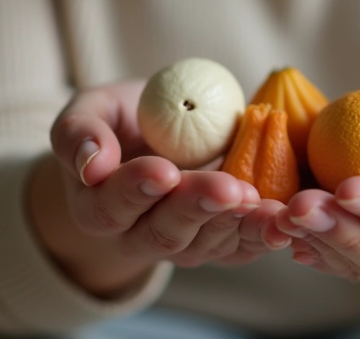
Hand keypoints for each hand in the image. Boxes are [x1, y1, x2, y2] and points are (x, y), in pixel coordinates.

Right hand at [34, 81, 290, 294]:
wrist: (156, 140)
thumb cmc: (118, 123)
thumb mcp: (90, 111)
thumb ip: (79, 132)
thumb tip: (90, 161)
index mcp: (98, 207)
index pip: (112, 206)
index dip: (136, 190)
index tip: (163, 170)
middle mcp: (138, 236)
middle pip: (165, 233)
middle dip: (197, 209)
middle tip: (226, 189)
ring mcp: (183, 245)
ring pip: (207, 244)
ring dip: (236, 224)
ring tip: (259, 201)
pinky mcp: (220, 244)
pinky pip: (240, 247)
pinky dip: (262, 235)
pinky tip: (280, 218)